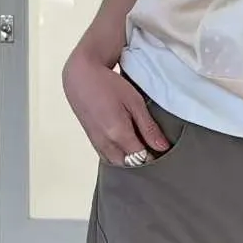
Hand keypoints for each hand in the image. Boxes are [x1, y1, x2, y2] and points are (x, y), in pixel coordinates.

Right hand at [63, 46, 169, 165]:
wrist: (80, 76)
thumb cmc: (108, 85)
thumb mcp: (135, 102)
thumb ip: (148, 127)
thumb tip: (162, 147)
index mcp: (119, 134)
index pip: (141, 159)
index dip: (153, 157)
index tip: (161, 151)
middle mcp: (106, 143)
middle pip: (128, 165)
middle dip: (141, 162)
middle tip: (152, 149)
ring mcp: (97, 142)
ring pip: (116, 163)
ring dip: (129, 160)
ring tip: (138, 145)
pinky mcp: (91, 139)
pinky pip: (106, 156)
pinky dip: (117, 156)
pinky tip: (125, 145)